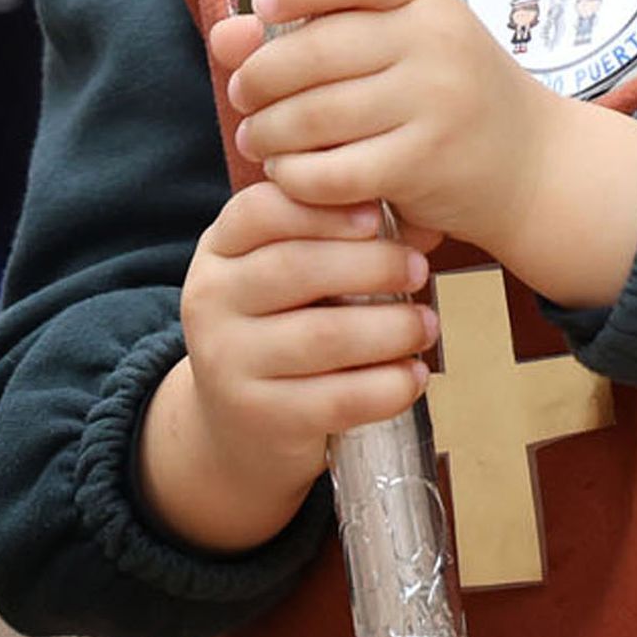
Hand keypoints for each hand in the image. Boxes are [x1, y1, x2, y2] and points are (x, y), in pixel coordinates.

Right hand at [139, 185, 439, 552]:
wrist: (239, 426)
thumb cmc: (278, 329)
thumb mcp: (278, 274)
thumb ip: (323, 239)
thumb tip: (415, 225)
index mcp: (218, 251)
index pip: (261, 211)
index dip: (323, 210)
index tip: (378, 216)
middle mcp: (209, 302)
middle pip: (296, 267)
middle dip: (372, 265)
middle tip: (420, 269)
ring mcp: (227, 363)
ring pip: (323, 335)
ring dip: (391, 328)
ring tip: (426, 325)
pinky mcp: (261, 417)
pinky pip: (337, 398)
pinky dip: (387, 386)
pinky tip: (414, 376)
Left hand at [213, 0, 636, 308]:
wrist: (532, 164)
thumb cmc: (451, 95)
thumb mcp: (403, 43)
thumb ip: (320, 28)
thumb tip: (227, 34)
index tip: (265, 3)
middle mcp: (436, 42)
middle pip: (316, 49)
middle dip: (259, 76)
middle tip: (243, 94)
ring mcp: (435, 103)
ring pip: (315, 114)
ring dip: (267, 131)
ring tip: (259, 137)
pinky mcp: (425, 164)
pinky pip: (333, 171)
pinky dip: (296, 176)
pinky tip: (290, 173)